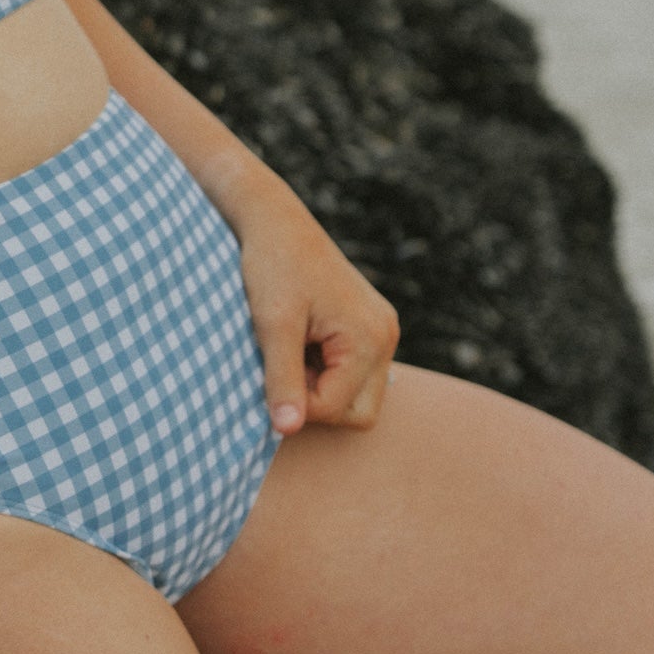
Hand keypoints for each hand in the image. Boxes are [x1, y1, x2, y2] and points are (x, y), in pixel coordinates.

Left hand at [219, 177, 399, 437]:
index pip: (335, 409)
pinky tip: (300, 344)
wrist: (275, 222)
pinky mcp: (368, 328)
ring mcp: (381, 332)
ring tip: (291, 352)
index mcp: (370, 337)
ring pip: (356, 397)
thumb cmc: (272, 266)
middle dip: (316, 403)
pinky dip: (323, 371)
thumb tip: (286, 431)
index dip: (295, 404)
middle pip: (359, 413)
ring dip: (319, 388)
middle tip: (283, 366)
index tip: (267, 372)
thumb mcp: (272, 325)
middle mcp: (386, 336)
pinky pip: (352, 374)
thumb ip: (282, 379)